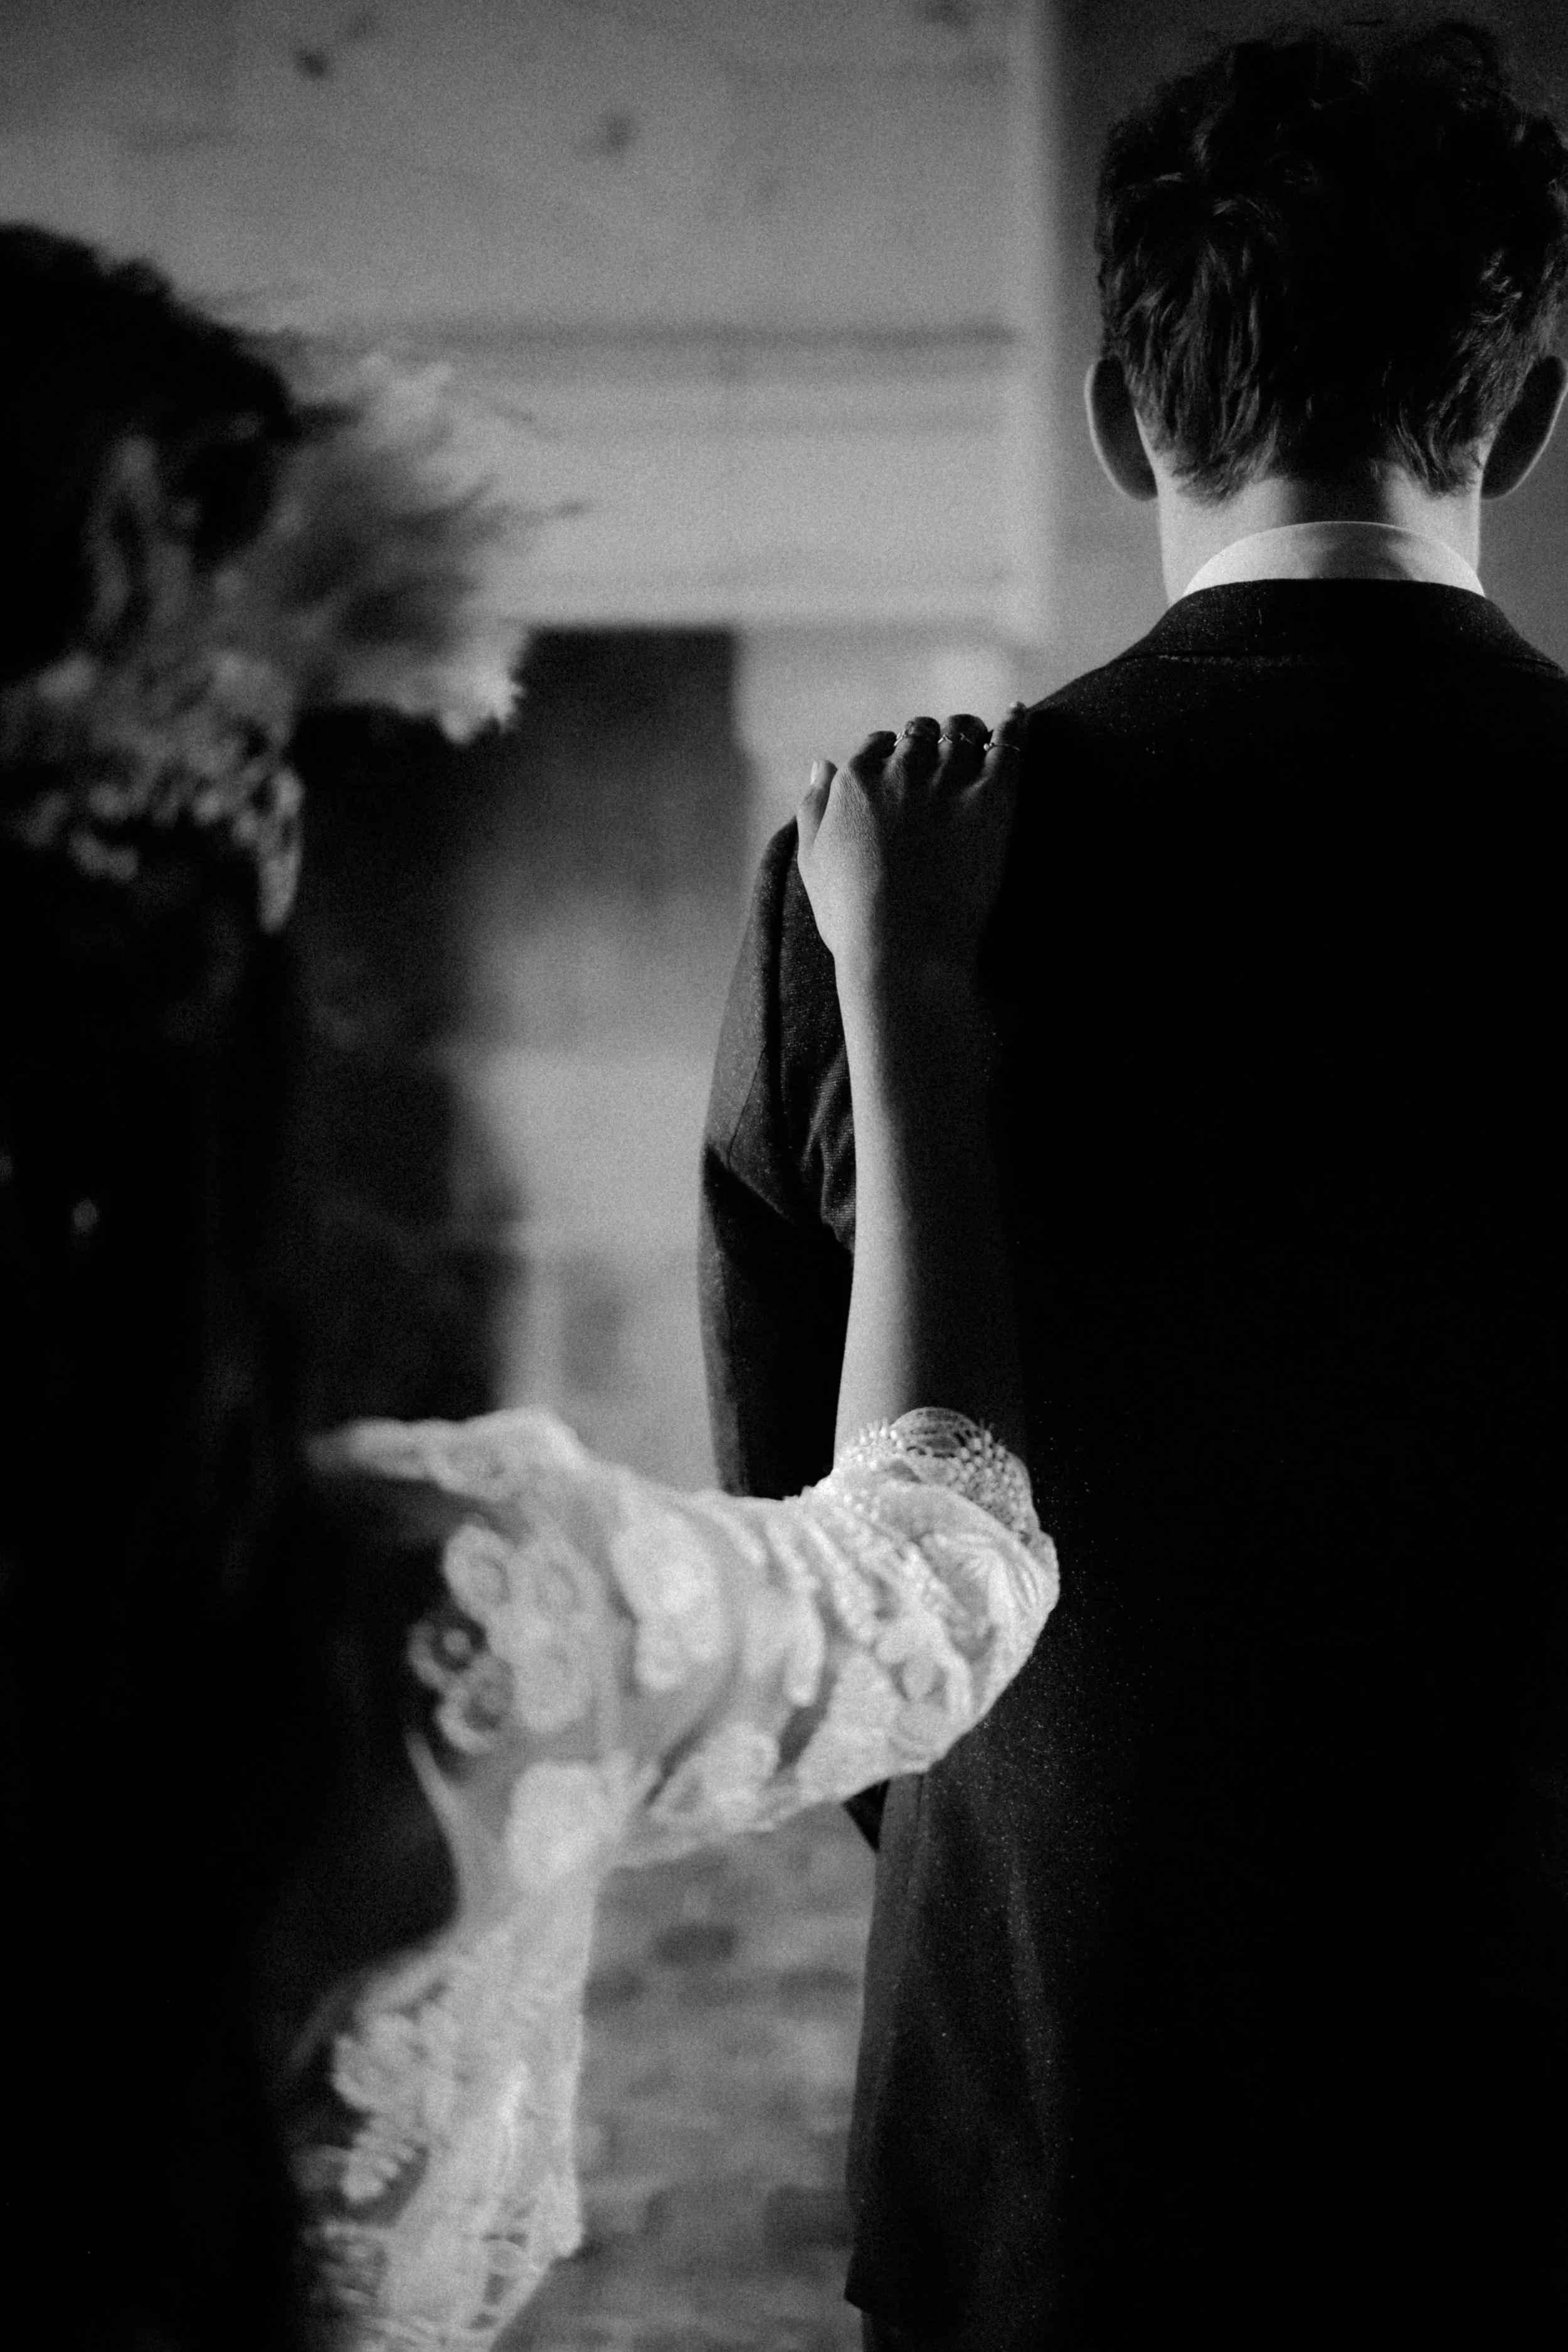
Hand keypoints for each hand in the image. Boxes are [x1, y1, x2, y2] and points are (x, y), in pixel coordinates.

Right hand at [796, 706, 1024, 980]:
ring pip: (962, 732)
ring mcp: (948, 780)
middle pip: (921, 734)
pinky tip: (1018, 714)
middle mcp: (901, 770)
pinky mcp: (992, 797)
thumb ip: (814, 806)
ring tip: (978, 736)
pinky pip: (1007, 743)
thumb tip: (822, 763)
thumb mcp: (812, 862)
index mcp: (855, 782)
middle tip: (943, 751)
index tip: (902, 764)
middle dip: (930, 740)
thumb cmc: (852, 919)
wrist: (903, 950)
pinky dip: (1013, 725)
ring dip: (967, 732)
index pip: (878, 746)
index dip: (891, 752)